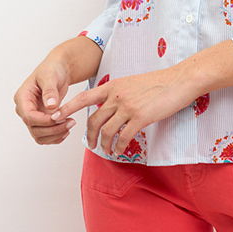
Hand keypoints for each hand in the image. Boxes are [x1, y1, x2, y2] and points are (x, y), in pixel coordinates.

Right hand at [14, 58, 75, 144]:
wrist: (58, 70)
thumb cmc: (52, 69)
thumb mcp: (50, 76)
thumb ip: (49, 91)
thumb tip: (50, 106)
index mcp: (23, 97)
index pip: (28, 116)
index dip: (44, 120)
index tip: (58, 117)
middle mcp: (25, 108)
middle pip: (34, 129)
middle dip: (53, 129)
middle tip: (70, 122)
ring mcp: (33, 115)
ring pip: (39, 136)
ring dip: (55, 135)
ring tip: (70, 125)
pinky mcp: (41, 120)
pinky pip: (45, 136)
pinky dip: (55, 137)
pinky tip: (66, 130)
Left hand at [53, 67, 194, 155]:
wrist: (178, 80)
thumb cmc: (157, 81)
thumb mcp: (131, 82)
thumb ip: (117, 93)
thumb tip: (108, 106)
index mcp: (113, 86)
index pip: (84, 98)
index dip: (67, 108)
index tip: (54, 117)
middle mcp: (117, 96)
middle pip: (93, 120)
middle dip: (88, 136)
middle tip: (89, 144)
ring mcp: (128, 107)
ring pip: (106, 131)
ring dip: (103, 145)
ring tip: (106, 150)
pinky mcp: (140, 118)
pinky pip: (123, 137)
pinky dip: (119, 147)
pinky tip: (120, 150)